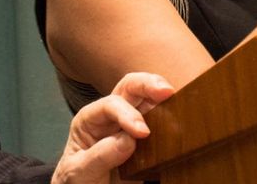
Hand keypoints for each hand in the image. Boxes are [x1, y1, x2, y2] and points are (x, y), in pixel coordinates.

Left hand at [51, 73, 173, 183]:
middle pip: (129, 88)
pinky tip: (177, 116)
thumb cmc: (79, 180)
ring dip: (161, 96)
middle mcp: (111, 116)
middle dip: (147, 83)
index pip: (110, 104)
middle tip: (166, 91)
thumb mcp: (79, 171)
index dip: (127, 113)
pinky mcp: (145, 139)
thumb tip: (128, 140)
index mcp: (91, 119)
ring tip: (176, 100)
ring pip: (147, 99)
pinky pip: (158, 120)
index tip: (143, 133)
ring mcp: (129, 125)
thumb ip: (98, 156)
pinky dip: (169, 114)